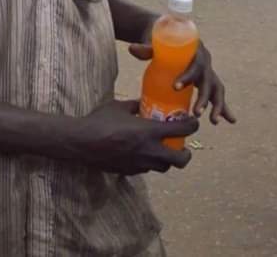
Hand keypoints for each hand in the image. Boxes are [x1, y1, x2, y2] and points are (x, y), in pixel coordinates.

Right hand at [77, 99, 198, 175]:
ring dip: (167, 159)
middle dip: (186, 154)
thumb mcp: (118, 107)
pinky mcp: (131, 171)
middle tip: (182, 147)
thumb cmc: (100, 120)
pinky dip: (150, 162)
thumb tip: (142, 103)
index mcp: (149, 131)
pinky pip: (147, 169)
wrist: (82, 142)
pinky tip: (141, 154)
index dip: (192, 126)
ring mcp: (141, 164)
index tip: (193, 123)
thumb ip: (134, 106)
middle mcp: (150, 150)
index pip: (181, 130)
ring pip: (164, 167)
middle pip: (180, 159)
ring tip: (162, 151)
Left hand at [129, 41, 235, 124]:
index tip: (175, 87)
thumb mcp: (153, 40)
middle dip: (204, 97)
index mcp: (194, 48)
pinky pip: (216, 93)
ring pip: (216, 88)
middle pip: (207, 79)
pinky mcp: (205, 78)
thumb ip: (145, 46)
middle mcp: (204, 59)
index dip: (187, 76)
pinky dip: (224, 106)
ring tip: (213, 121)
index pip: (193, 63)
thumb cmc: (158, 37)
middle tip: (196, 113)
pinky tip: (230, 120)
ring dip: (217, 105)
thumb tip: (132, 49)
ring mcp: (206, 69)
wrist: (164, 32)